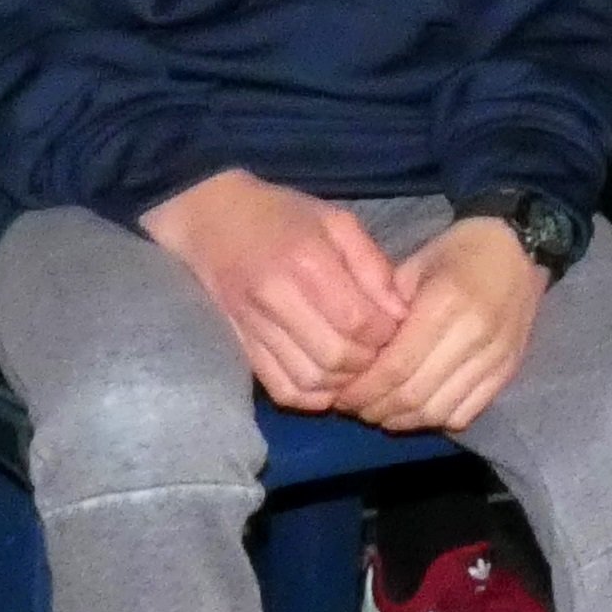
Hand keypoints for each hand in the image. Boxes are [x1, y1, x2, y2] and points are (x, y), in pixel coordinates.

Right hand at [142, 171, 411, 410]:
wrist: (211, 220)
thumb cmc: (282, 216)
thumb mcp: (336, 222)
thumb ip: (372, 265)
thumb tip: (400, 313)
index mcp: (305, 260)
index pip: (358, 321)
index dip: (386, 332)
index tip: (393, 325)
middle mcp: (276, 299)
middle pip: (336, 356)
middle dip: (368, 360)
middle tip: (377, 347)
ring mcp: (254, 328)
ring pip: (311, 381)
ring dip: (343, 382)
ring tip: (355, 363)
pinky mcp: (242, 349)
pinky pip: (283, 390)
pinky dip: (313, 396)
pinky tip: (328, 379)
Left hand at [333, 218, 548, 433]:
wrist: (518, 249)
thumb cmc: (459, 250)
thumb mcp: (416, 264)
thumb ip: (387, 307)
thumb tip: (359, 352)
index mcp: (446, 303)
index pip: (398, 366)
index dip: (365, 389)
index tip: (341, 395)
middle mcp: (473, 336)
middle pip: (416, 395)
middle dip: (378, 409)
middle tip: (354, 408)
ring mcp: (495, 358)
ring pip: (440, 411)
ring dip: (404, 420)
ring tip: (380, 413)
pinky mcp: (508, 372)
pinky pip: (466, 413)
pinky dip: (435, 420)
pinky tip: (415, 412)